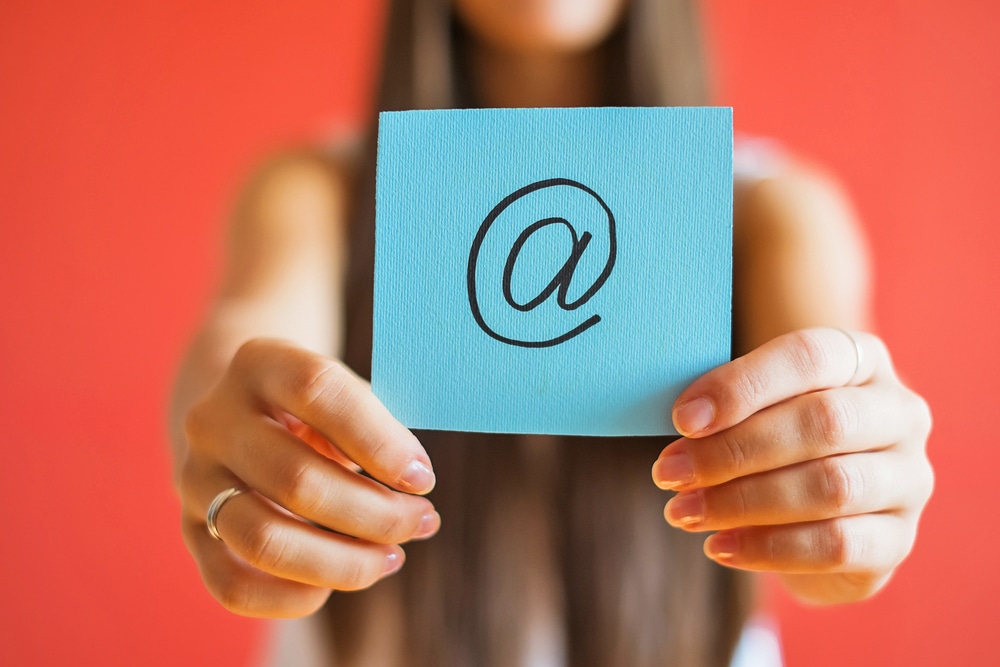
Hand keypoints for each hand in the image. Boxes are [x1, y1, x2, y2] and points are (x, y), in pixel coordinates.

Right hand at [178, 339, 439, 616]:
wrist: (239, 409)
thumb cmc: (316, 406)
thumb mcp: (345, 393)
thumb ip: (378, 428)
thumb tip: (413, 488)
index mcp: (260, 363)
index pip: (316, 391)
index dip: (378, 441)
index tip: (423, 478)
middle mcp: (215, 419)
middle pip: (296, 480)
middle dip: (375, 514)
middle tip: (423, 522)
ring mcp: (194, 477)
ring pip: (263, 540)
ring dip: (342, 561)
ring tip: (391, 557)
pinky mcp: (189, 529)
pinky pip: (231, 586)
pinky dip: (290, 598)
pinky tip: (331, 587)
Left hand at [651, 328, 932, 603]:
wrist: (815, 511)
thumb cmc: (773, 435)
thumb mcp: (755, 404)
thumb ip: (727, 402)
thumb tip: (686, 420)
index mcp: (861, 359)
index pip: (809, 355)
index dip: (742, 386)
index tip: (682, 420)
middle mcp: (899, 413)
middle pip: (824, 422)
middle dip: (734, 450)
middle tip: (670, 472)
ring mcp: (908, 479)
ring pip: (832, 486)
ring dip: (744, 501)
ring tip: (684, 511)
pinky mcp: (898, 540)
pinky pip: (838, 545)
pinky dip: (769, 548)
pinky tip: (720, 545)